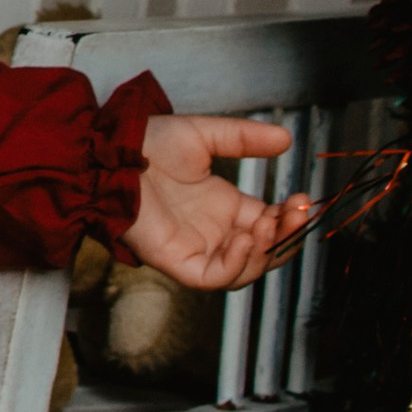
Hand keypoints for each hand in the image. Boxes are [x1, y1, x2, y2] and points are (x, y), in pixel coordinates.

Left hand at [125, 115, 308, 290]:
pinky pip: (214, 277)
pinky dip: (236, 265)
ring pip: (244, 270)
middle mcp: (213, 232)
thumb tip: (286, 139)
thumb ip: (244, 139)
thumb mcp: (205, 135)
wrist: (109, 152)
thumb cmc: (147, 143)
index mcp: (223, 207)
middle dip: (286, 237)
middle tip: (297, 212)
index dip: (288, 218)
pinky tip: (246, 240)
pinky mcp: (177, 262)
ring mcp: (196, 248)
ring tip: (268, 225)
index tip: (302, 200)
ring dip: (266, 252)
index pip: (268, 224)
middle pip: (263, 251)